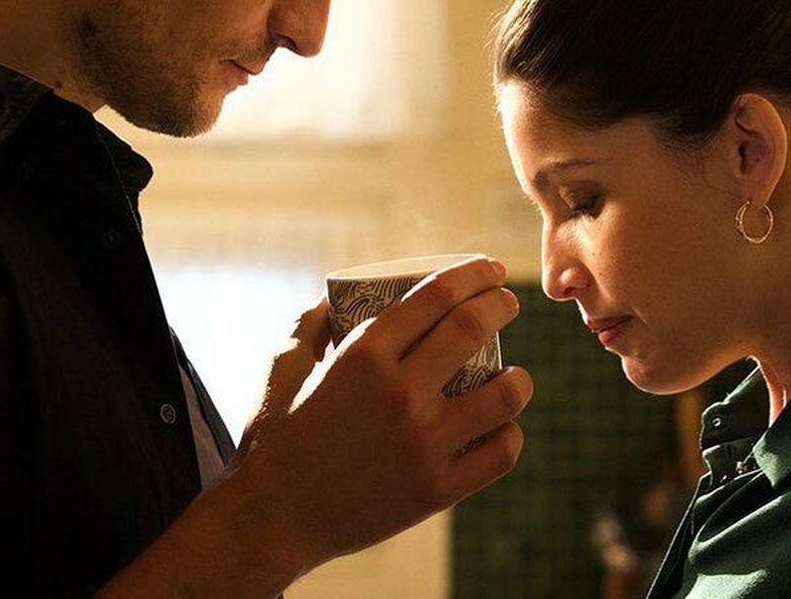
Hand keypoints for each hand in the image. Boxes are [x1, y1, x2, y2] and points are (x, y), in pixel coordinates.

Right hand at [226, 256, 532, 575]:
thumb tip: (335, 298)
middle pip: (474, 328)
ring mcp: (423, 443)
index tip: (489, 270)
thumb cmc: (275, 441)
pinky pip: (500, 453)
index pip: (437, 295)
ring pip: (504, 394)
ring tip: (514, 376)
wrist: (273, 520)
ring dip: (518, 377)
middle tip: (506, 303)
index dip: (472, 273)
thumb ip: (309, 326)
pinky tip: (501, 427)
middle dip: (501, 305)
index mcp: (362, 355)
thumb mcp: (281, 369)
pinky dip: (509, 434)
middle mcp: (399, 393)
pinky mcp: (437, 489)